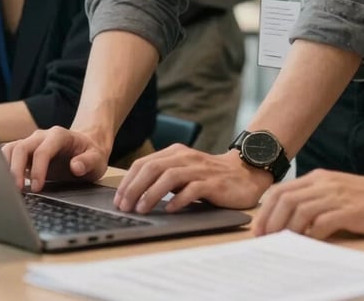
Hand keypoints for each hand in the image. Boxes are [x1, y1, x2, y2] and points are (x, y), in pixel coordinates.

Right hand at [2, 126, 109, 191]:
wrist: (86, 146)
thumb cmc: (91, 154)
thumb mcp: (98, 159)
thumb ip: (88, 162)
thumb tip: (75, 167)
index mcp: (59, 135)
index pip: (43, 150)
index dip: (37, 169)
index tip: (37, 188)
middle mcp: (42, 136)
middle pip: (21, 147)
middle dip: (16, 169)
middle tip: (17, 191)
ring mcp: (32, 142)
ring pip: (11, 149)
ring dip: (5, 167)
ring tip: (8, 189)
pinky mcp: (25, 152)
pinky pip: (8, 155)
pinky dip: (3, 168)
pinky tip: (6, 184)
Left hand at [114, 147, 271, 213]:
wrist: (245, 173)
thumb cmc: (209, 176)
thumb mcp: (184, 172)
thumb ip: (164, 177)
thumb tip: (134, 195)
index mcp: (175, 152)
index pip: (144, 163)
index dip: (128, 181)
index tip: (118, 200)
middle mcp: (185, 157)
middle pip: (153, 168)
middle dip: (134, 188)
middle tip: (124, 207)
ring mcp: (200, 169)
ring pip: (170, 176)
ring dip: (152, 193)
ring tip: (141, 209)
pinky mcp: (214, 183)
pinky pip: (193, 189)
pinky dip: (179, 199)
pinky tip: (170, 209)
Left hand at [253, 170, 363, 238]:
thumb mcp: (336, 193)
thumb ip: (315, 201)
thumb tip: (291, 223)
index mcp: (318, 178)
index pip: (281, 190)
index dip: (265, 210)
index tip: (258, 230)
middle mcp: (323, 184)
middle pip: (285, 199)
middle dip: (270, 221)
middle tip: (264, 240)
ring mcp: (337, 196)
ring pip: (300, 210)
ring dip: (287, 229)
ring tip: (281, 244)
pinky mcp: (351, 211)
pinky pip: (324, 222)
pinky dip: (312, 235)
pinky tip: (309, 244)